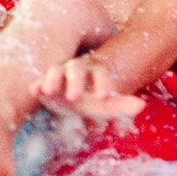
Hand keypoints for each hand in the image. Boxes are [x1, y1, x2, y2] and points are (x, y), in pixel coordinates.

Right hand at [31, 57, 145, 118]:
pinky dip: (37, 85)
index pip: (100, 74)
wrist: (73, 100)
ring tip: (48, 90)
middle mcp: (77, 69)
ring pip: (56, 71)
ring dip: (52, 80)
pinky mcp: (44, 83)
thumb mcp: (107, 105)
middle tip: (73, 97)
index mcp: (95, 72)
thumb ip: (123, 105)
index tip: (102, 98)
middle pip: (77, 71)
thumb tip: (142, 106)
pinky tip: (34, 91)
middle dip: (75, 83)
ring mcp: (59, 74)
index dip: (102, 84)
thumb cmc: (93, 101)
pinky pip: (40, 81)